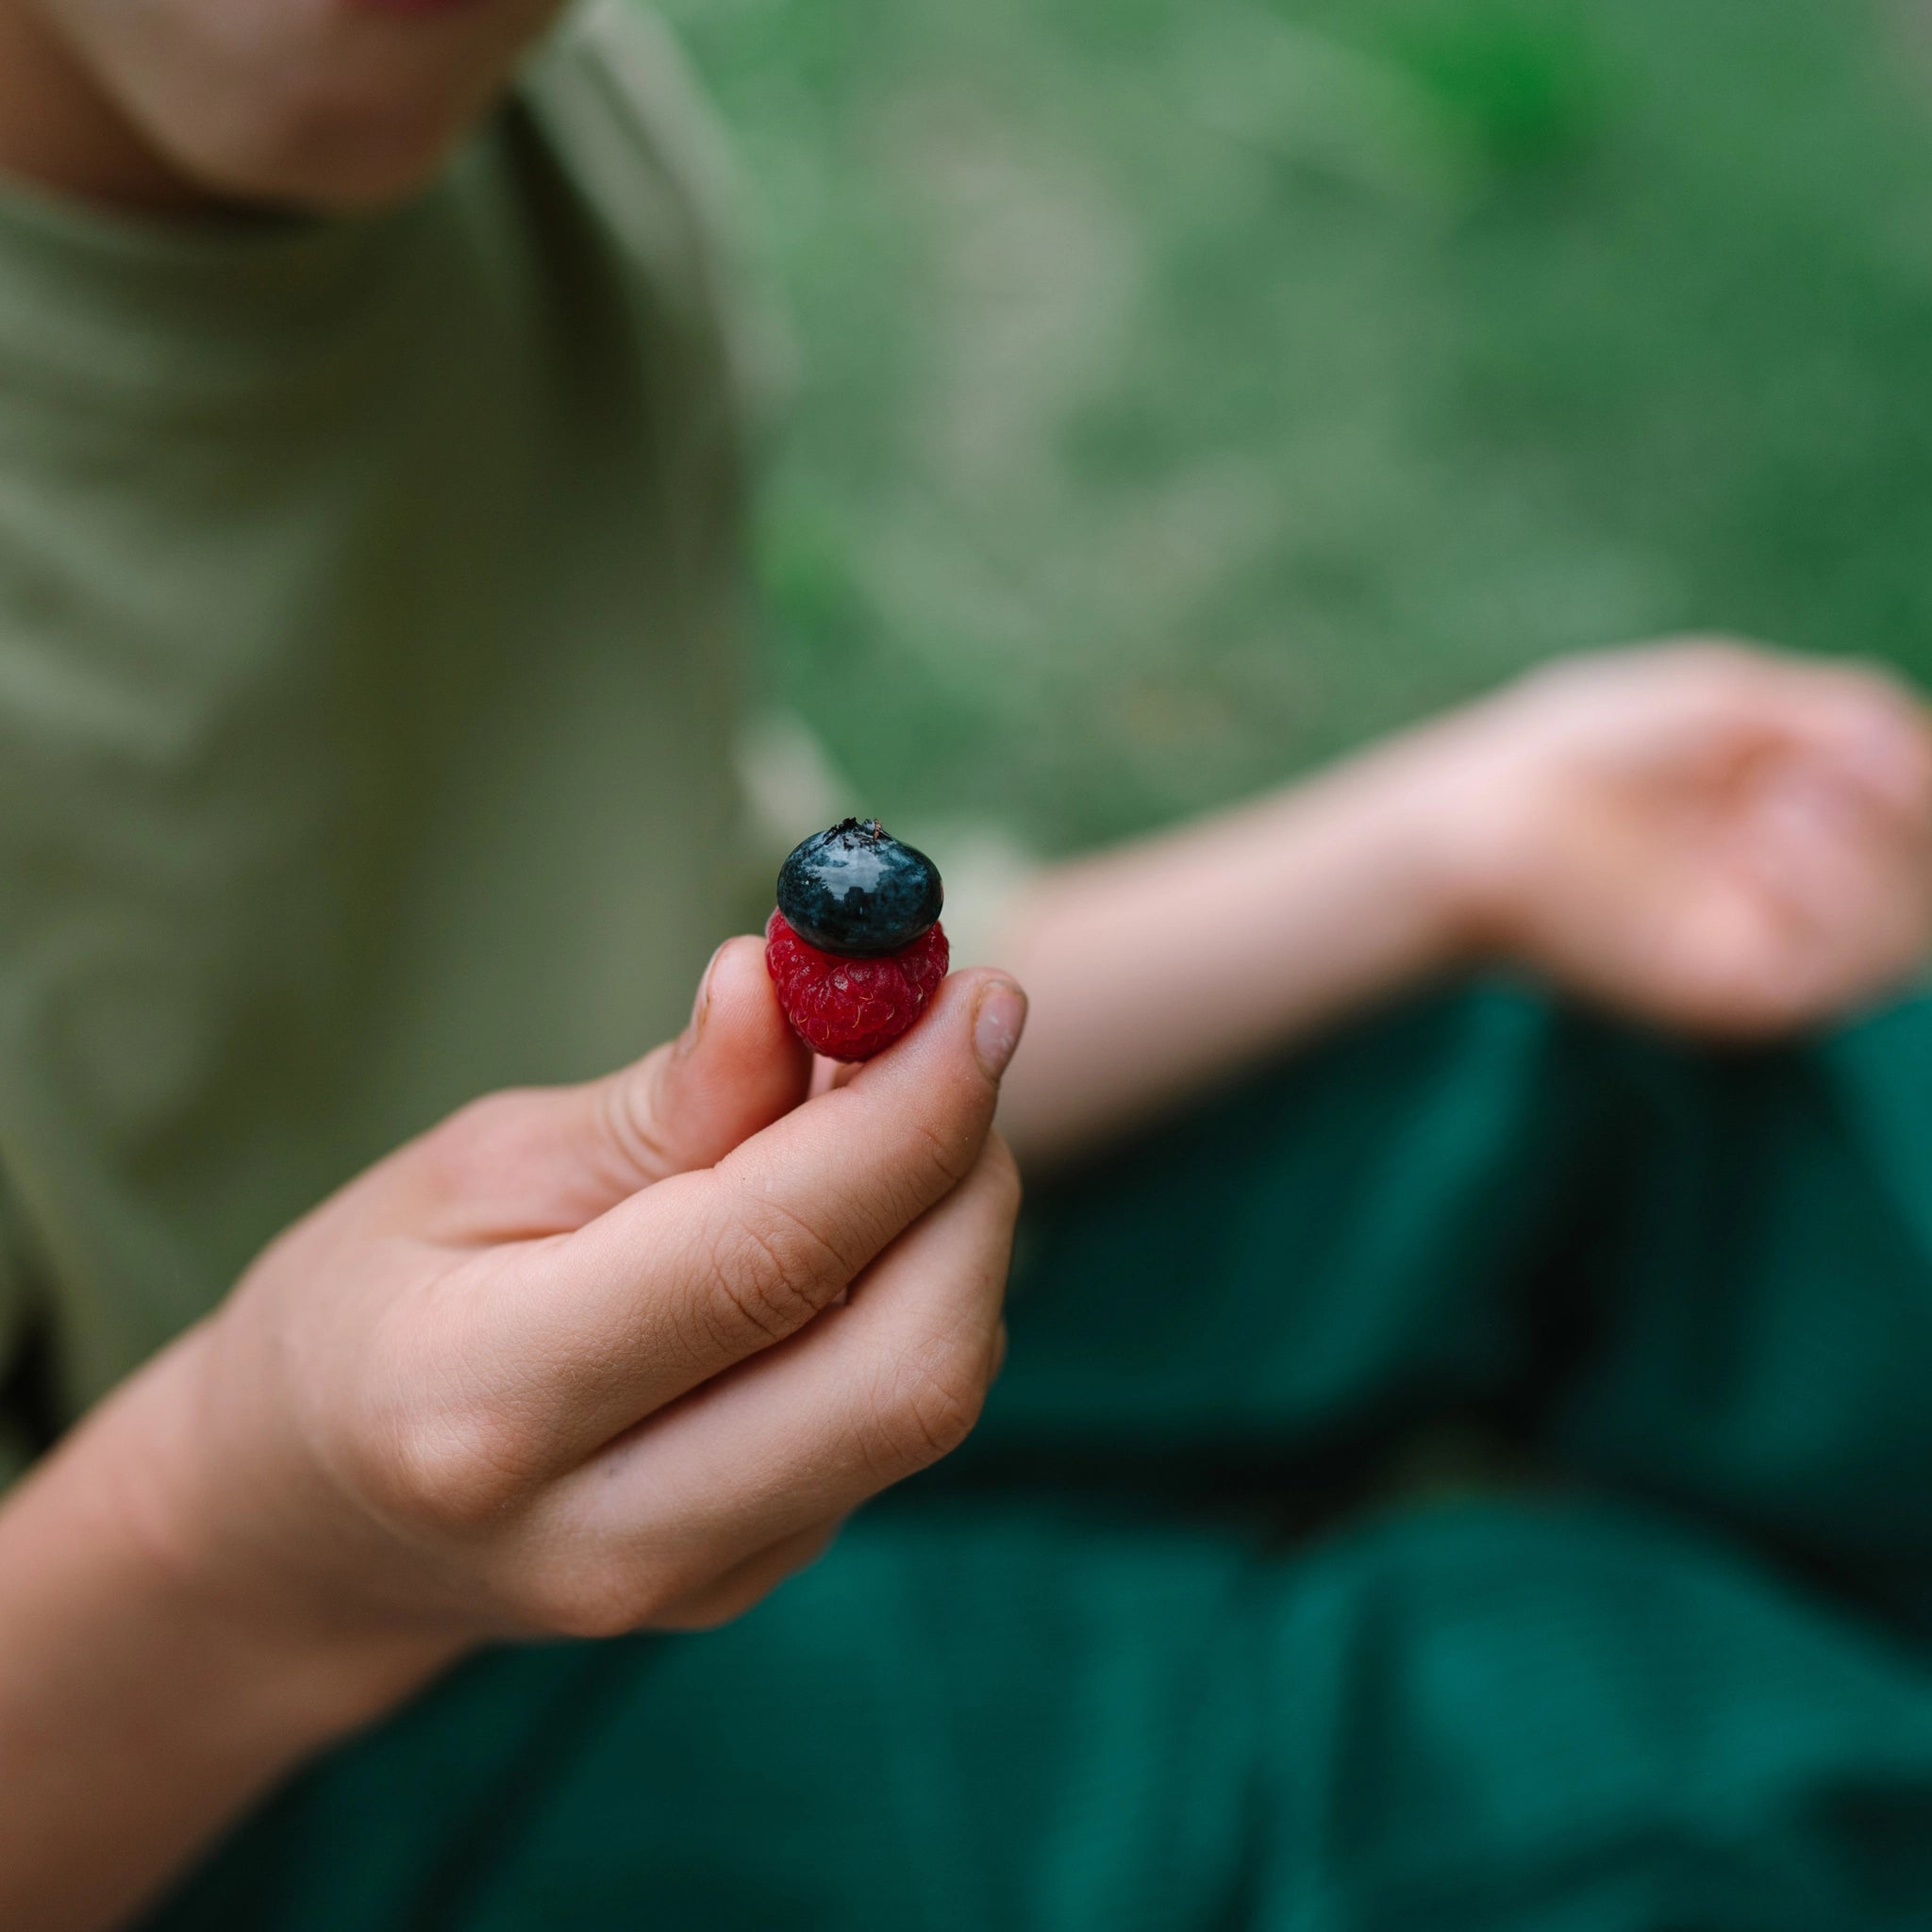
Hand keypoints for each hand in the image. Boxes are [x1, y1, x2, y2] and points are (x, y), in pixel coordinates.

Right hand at [108, 940, 1025, 1687]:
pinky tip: (862, 1212)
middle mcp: (609, 1529)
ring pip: (927, 1396)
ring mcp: (698, 1581)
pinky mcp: (758, 1577)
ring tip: (888, 1108)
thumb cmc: (372, 1302)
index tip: (982, 995)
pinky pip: (897, 1422)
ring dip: (958, 1228)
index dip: (906, 1117)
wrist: (311, 1522)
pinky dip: (922, 1292)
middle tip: (958, 1037)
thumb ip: (663, 1105)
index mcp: (487, 1405)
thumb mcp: (482, 1167)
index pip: (766, 1257)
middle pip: (903, 1367)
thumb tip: (786, 982)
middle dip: (969, 1180)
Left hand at [1434, 639, 1931, 1033]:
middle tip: (1832, 760)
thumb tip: (1927, 766)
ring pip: (1904, 941)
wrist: (1483, 816)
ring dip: (1878, 851)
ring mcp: (1772, 956)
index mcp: (1801, 831)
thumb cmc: (1581, 750)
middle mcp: (1796, 905)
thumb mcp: (1729, 703)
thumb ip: (1845, 719)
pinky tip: (1775, 834)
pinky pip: (1846, 973)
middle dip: (1904, 816)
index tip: (1858, 736)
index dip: (1912, 780)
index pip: (1916, 826)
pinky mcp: (1738, 998)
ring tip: (1792, 790)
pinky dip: (1839, 892)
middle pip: (1922, 890)